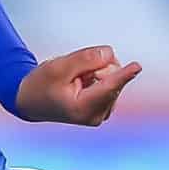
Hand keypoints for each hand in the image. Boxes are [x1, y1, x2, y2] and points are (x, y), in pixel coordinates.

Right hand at [16, 46, 139, 126]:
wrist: (31, 101)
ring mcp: (102, 112)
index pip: (108, 86)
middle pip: (111, 76)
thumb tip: (109, 55)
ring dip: (97, 71)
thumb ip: (85, 59)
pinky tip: (82, 82)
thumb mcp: (58, 67)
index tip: (137, 66)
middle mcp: (96, 114)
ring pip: (113, 77)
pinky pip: (111, 81)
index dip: (123, 74)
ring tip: (75, 79)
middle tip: (74, 73)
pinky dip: (98, 77)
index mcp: (82, 108)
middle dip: (97, 67)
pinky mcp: (104, 108)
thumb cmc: (41, 85)